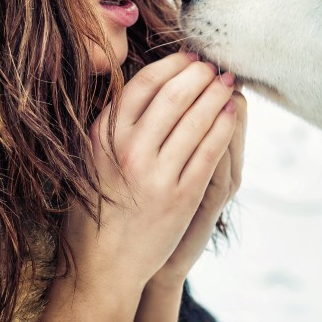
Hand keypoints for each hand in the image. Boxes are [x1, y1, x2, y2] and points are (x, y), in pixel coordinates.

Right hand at [43, 52, 236, 320]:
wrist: (102, 265)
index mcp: (103, 136)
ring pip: (195, 119)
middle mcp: (128, 151)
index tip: (188, 56)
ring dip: (217, 93)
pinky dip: (224, 125)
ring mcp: (156, 174)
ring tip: (228, 82)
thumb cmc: (95, 208)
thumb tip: (143, 83)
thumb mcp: (88, 158)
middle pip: (173, 95)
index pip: (142, 84)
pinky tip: (232, 112)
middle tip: (214, 64)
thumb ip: (111, 124)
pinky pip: (209, 151)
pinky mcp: (181, 197)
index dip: (171, 64)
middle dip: (199, 73)